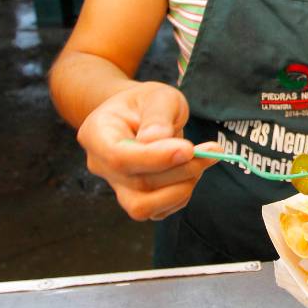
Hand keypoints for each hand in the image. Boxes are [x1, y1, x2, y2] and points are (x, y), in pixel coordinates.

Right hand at [76, 81, 218, 221]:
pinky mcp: (136, 200)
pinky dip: (181, 194)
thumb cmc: (147, 103)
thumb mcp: (157, 96)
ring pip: (144, 206)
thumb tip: (158, 139)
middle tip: (211, 151)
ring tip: (202, 160)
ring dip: (181, 187)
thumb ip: (158, 116)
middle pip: (136, 184)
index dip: (155, 158)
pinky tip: (193, 170)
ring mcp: (117, 186)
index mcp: (97, 134)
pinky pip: (158, 210)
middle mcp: (101, 166)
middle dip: (180, 171)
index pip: (119, 157)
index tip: (189, 148)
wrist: (141, 115)